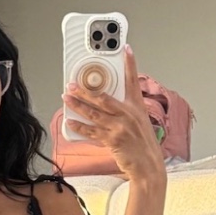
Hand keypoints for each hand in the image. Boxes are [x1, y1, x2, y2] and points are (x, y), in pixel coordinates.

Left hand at [63, 45, 166, 185]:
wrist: (149, 165)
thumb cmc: (144, 145)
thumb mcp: (140, 122)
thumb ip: (125, 111)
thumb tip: (106, 103)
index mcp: (137, 107)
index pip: (133, 81)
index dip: (130, 63)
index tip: (126, 49)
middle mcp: (128, 114)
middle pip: (103, 97)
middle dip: (85, 90)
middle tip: (72, 84)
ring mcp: (120, 127)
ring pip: (93, 113)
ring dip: (77, 105)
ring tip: (66, 99)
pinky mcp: (112, 139)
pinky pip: (91, 131)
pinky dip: (79, 126)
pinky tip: (70, 122)